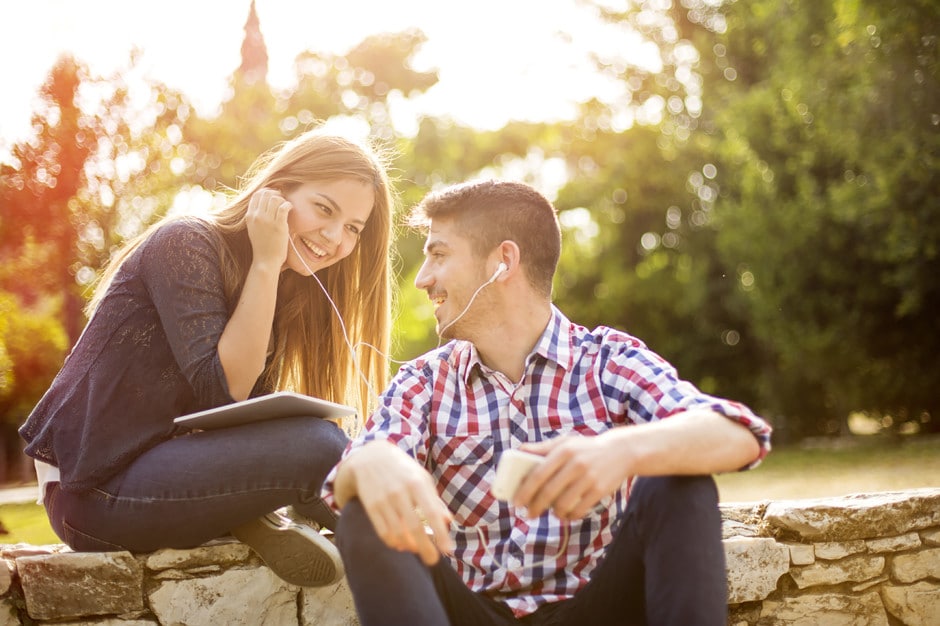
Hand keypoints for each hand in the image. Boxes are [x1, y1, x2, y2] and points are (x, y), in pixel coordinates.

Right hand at [246, 188, 290, 269]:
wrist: (266, 260)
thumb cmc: (262, 245)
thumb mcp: (253, 228)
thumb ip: (256, 216)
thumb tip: (264, 203)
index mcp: (249, 216)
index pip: (256, 195)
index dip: (266, 192)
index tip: (273, 196)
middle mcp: (257, 216)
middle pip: (266, 194)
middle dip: (275, 193)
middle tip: (281, 199)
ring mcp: (267, 221)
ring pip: (275, 198)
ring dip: (282, 199)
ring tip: (285, 205)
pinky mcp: (279, 225)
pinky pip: (284, 207)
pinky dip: (288, 204)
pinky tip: (290, 208)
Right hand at [336, 441, 453, 564]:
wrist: (369, 457)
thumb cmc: (402, 470)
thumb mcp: (421, 478)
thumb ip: (435, 500)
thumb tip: (448, 521)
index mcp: (417, 483)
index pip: (431, 512)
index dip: (440, 533)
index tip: (448, 550)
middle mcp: (400, 492)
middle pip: (414, 527)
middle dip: (425, 548)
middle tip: (433, 560)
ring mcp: (384, 500)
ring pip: (398, 533)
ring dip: (409, 546)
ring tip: (417, 550)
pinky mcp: (371, 507)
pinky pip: (383, 532)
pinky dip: (393, 542)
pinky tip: (401, 545)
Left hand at [514, 433, 632, 520]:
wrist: (621, 451)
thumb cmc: (586, 448)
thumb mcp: (565, 442)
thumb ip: (543, 448)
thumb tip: (519, 450)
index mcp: (563, 450)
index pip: (538, 474)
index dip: (525, 491)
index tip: (516, 502)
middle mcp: (575, 464)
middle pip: (548, 492)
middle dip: (535, 507)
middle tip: (529, 514)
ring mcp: (588, 478)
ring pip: (563, 504)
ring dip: (553, 513)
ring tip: (552, 512)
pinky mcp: (599, 490)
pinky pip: (579, 510)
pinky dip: (570, 516)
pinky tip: (566, 514)